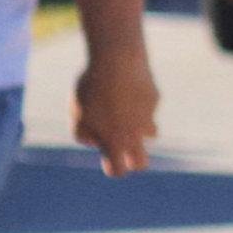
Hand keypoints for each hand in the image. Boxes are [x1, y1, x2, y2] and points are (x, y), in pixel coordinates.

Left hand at [73, 51, 158, 176]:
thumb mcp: (78, 114)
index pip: (118, 170)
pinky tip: (126, 84)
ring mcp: (148, 116)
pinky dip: (137, 99)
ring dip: (139, 126)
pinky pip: (147, 104)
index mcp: (114, 141)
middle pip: (142, 162)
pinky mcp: (154, 99)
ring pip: (150, 131)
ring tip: (123, 109)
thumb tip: (95, 141)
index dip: (115, 170)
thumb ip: (82, 134)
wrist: (117, 62)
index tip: (111, 163)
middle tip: (126, 149)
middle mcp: (135, 134)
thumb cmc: (92, 89)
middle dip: (135, 161)